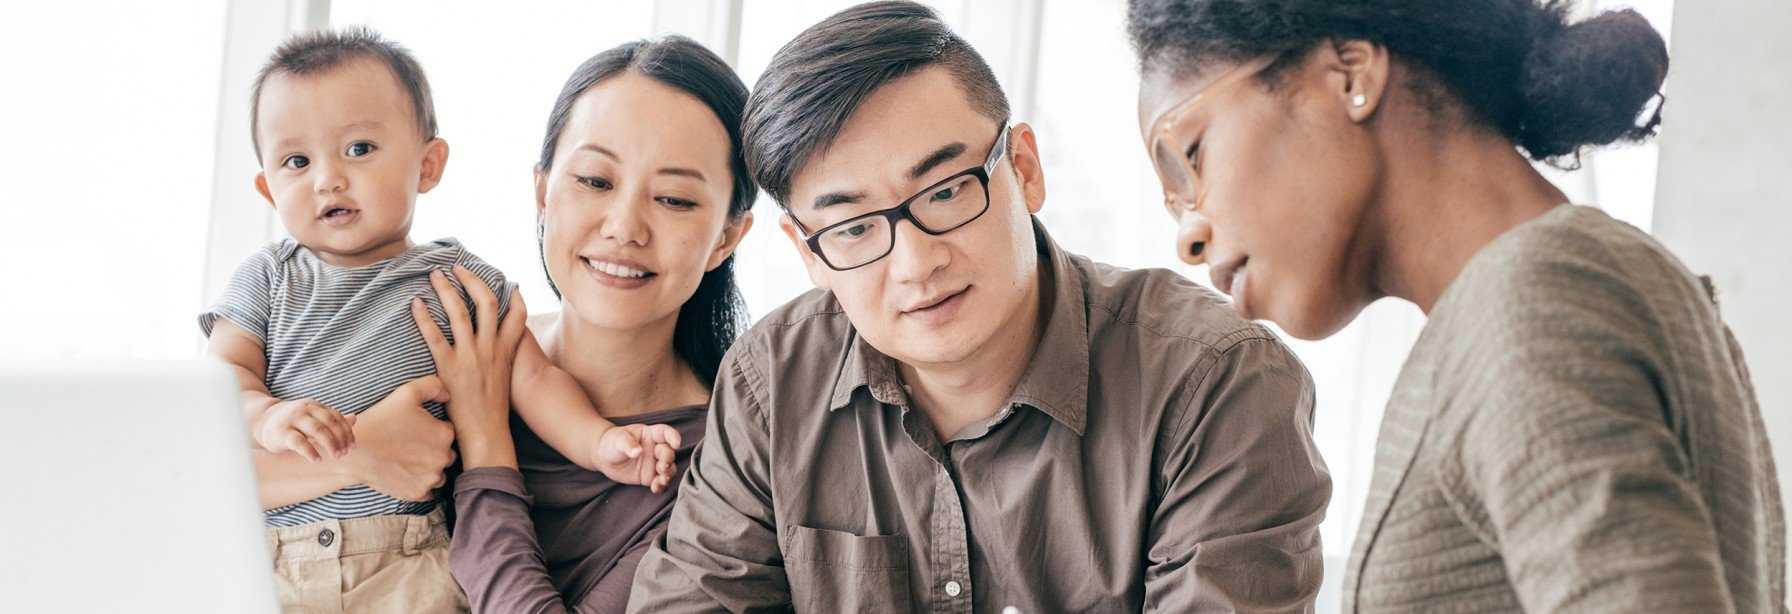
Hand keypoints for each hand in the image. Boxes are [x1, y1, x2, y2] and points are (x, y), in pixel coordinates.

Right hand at [253, 398, 355, 462]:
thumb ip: (333, 420)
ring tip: (336, 457)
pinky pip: (299, 442)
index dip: (347, 432)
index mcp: (315, 406)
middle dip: (341, 438)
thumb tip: (355, 418)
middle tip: (345, 453)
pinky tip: (318, 460)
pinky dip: (311, 452)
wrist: (263, 422)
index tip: (352, 447)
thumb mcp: (313, 419)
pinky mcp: (281, 432)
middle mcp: (305, 410)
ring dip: (330, 444)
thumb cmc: (294, 423)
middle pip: (330, 422)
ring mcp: (293, 420)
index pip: (336, 418)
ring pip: (317, 430)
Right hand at [339, 376, 456, 501]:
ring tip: (408, 460)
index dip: (432, 429)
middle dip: (433, 449)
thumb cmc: (381, 420)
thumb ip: (433, 386)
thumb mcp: (407, 393)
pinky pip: (428, 491)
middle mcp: (443, 458)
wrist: (356, 452)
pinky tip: (406, 474)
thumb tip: (449, 396)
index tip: (415, 430)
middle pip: (446, 453)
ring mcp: (431, 478)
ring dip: (429, 468)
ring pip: (439, 473)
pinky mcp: (418, 493)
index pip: (448, 431)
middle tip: (410, 445)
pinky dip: (420, 484)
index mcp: (445, 434)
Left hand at [411, 265, 526, 462]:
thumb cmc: (493, 412)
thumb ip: (501, 360)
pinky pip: (435, 337)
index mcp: (506, 351)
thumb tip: (495, 351)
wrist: (488, 434)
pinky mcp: (451, 368)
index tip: (508, 282)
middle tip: (457, 267)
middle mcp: (490, 349)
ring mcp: (471, 357)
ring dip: (446, 289)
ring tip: (435, 275)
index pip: (517, 315)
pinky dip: (424, 318)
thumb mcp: (504, 380)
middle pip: (486, 302)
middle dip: (472, 280)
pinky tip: (415, 304)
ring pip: (460, 312)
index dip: (514, 295)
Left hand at [590, 423, 683, 492]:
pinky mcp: (650, 477)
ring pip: (668, 469)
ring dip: (668, 475)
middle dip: (668, 460)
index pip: (666, 433)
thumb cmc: (612, 443)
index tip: (676, 444)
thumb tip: (638, 452)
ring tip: (662, 480)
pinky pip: (660, 482)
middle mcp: (656, 449)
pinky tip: (655, 488)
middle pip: (668, 453)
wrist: (604, 458)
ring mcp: (654, 463)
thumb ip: (628, 444)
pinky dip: (660, 486)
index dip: (673, 437)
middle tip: (662, 468)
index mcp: (650, 435)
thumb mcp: (618, 440)